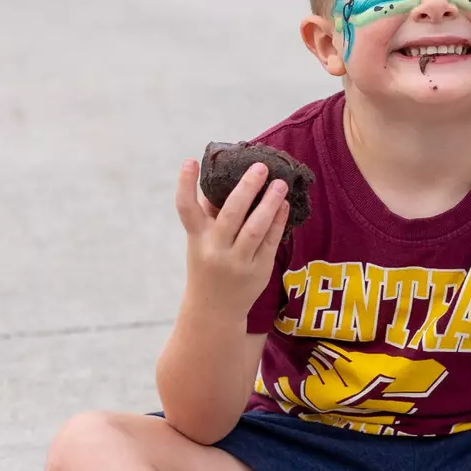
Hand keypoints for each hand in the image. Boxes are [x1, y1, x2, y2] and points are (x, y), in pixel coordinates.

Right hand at [174, 158, 289, 318]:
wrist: (214, 310)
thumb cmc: (208, 265)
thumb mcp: (200, 242)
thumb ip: (209, 214)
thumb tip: (223, 176)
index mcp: (197, 238)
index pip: (186, 209)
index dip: (185, 185)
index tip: (189, 161)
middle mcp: (215, 249)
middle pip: (230, 214)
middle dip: (246, 188)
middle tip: (261, 167)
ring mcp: (237, 262)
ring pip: (255, 228)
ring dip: (269, 203)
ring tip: (280, 184)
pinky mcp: (258, 270)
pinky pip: (270, 241)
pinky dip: (278, 221)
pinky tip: (285, 206)